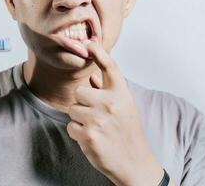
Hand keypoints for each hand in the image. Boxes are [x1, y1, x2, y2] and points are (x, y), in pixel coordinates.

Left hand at [66, 41, 165, 185]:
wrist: (133, 162)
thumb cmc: (127, 132)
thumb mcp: (125, 107)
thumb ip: (109, 91)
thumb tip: (94, 76)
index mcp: (121, 94)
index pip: (110, 67)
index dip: (98, 52)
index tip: (88, 43)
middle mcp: (111, 103)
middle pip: (79, 92)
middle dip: (82, 103)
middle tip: (94, 115)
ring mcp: (98, 120)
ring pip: (73, 110)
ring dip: (79, 119)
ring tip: (95, 128)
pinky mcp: (88, 136)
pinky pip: (71, 127)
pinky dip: (77, 133)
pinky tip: (91, 138)